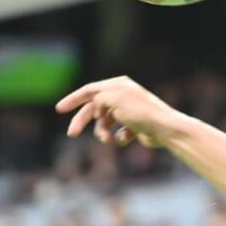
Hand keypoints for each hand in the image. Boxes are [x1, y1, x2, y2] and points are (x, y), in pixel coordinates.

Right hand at [55, 76, 184, 147]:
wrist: (165, 130)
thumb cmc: (141, 112)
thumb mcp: (114, 99)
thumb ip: (98, 99)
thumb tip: (96, 110)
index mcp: (117, 85)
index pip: (89, 90)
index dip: (73, 99)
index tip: (59, 109)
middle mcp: (122, 97)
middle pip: (94, 109)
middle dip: (82, 122)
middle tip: (72, 134)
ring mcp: (128, 113)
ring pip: (104, 125)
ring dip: (103, 133)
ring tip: (109, 140)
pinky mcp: (134, 128)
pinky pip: (118, 134)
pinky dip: (119, 138)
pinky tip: (128, 138)